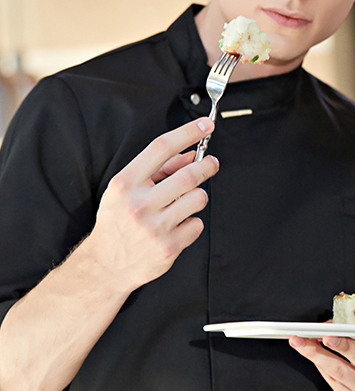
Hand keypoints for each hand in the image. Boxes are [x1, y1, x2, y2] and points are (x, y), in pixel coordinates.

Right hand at [81, 118, 219, 291]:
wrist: (106, 264)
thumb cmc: (118, 222)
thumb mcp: (126, 190)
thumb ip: (158, 170)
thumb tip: (190, 154)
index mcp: (125, 184)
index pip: (161, 148)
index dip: (187, 133)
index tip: (205, 125)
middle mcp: (139, 204)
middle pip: (188, 174)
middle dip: (207, 166)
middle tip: (211, 163)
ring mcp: (155, 227)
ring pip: (198, 198)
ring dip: (197, 197)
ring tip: (185, 203)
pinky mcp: (168, 247)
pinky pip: (197, 224)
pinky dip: (192, 224)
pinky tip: (176, 227)